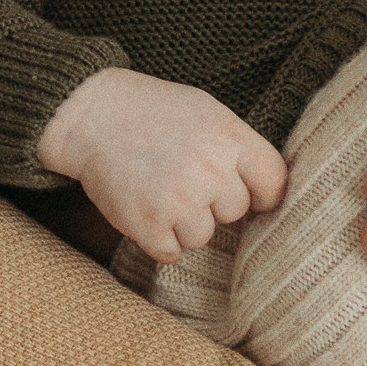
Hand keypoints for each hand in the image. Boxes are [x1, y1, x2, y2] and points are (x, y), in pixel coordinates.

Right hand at [36, 67, 286, 262]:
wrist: (92, 114)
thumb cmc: (156, 112)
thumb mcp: (209, 113)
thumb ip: (239, 149)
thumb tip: (271, 190)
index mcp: (231, 139)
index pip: (274, 183)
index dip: (262, 192)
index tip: (250, 194)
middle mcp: (210, 171)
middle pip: (235, 212)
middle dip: (213, 202)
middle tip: (184, 179)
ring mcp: (179, 200)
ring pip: (203, 237)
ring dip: (184, 224)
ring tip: (161, 191)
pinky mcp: (148, 224)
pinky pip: (171, 253)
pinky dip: (159, 239)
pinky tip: (147, 209)